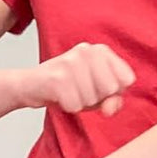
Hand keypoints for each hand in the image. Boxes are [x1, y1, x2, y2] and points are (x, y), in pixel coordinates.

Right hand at [18, 42, 135, 115]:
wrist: (30, 85)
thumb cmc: (67, 87)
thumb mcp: (97, 93)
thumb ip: (114, 100)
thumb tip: (111, 107)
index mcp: (101, 50)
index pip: (127, 79)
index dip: (114, 92)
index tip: (98, 87)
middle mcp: (87, 50)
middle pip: (111, 89)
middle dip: (97, 98)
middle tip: (79, 91)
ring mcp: (71, 61)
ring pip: (93, 99)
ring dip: (81, 103)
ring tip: (68, 92)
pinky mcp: (58, 77)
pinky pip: (75, 105)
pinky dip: (68, 107)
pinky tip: (59, 96)